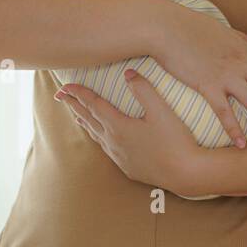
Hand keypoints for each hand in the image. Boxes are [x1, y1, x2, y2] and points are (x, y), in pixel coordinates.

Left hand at [55, 69, 207, 195]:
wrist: (186, 174)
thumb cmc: (175, 141)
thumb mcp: (161, 110)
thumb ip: (143, 89)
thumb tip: (128, 72)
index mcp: (118, 126)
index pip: (93, 105)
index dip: (79, 93)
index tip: (66, 85)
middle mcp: (114, 143)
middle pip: (89, 120)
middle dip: (74, 106)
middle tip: (60, 95)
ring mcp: (120, 157)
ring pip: (96, 136)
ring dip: (85, 122)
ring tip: (76, 114)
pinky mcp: (128, 168)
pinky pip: (106, 149)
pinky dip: (98, 138)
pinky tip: (102, 139)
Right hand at [151, 2, 246, 146]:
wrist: (167, 27)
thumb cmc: (190, 26)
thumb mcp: (221, 29)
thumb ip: (240, 36)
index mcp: (245, 49)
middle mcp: (241, 63)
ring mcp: (226, 75)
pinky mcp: (207, 85)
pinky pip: (224, 111)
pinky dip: (234, 129)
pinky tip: (242, 145)